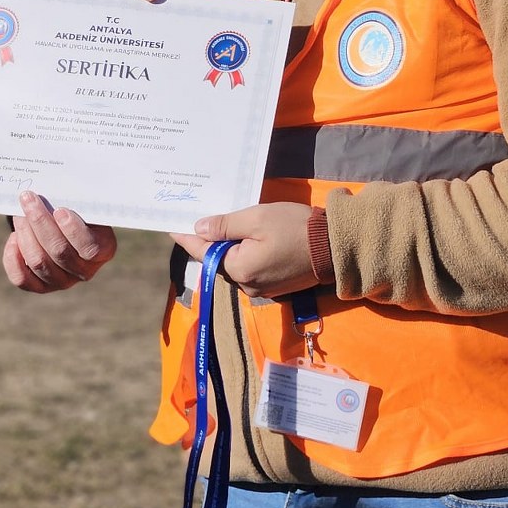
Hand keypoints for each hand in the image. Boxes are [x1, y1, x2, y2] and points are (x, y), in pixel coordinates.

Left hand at [3, 191, 117, 292]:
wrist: (63, 221)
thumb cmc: (76, 206)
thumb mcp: (85, 201)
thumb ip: (78, 197)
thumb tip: (59, 187)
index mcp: (104, 249)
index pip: (90, 248)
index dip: (74, 230)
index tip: (60, 209)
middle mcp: (85, 270)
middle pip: (59, 252)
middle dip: (40, 222)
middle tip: (28, 198)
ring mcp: (63, 281)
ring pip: (39, 262)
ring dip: (25, 234)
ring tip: (20, 213)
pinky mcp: (41, 286)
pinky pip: (22, 278)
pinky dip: (13, 257)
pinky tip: (14, 238)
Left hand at [172, 202, 317, 299]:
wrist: (335, 246)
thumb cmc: (295, 228)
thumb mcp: (257, 218)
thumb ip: (225, 225)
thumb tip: (199, 228)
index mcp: (239, 269)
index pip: (204, 253)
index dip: (188, 238)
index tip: (172, 227)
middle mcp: (247, 285)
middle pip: (219, 260)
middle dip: (211, 241)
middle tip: (200, 219)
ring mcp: (262, 288)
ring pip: (236, 265)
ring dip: (230, 247)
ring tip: (224, 226)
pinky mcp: (275, 286)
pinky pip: (251, 269)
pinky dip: (246, 254)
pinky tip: (248, 238)